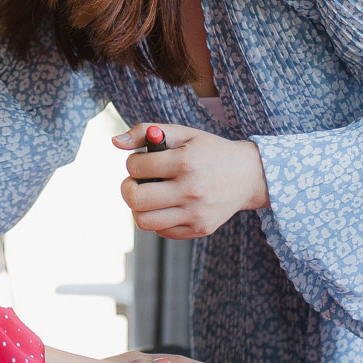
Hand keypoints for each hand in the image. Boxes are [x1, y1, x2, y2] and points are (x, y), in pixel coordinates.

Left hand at [114, 123, 269, 240]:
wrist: (248, 176)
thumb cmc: (209, 151)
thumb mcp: (183, 133)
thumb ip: (145, 131)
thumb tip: (114, 142)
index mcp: (187, 162)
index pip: (136, 167)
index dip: (133, 163)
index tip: (142, 161)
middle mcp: (191, 190)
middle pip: (136, 199)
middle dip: (128, 188)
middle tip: (136, 183)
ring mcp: (196, 213)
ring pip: (144, 221)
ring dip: (139, 208)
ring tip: (148, 196)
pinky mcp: (200, 229)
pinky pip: (162, 231)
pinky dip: (157, 219)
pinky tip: (166, 206)